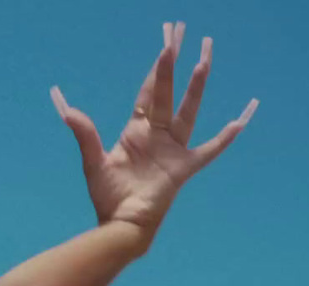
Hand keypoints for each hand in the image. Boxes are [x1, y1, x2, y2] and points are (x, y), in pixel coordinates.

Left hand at [50, 22, 256, 242]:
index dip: (157, 68)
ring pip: (188, 110)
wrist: (121, 226)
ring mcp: (173, 149)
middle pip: (168, 92)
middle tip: (182, 35)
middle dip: (175, 63)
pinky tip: (242, 118)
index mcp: (136, 130)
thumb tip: (67, 110)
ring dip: (196, 86)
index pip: (149, 92)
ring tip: (204, 60)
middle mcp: (157, 135)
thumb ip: (86, 135)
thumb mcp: (94, 163)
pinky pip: (210, 149)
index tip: (166, 44)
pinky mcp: (184, 168)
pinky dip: (226, 136)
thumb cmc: (107, 197)